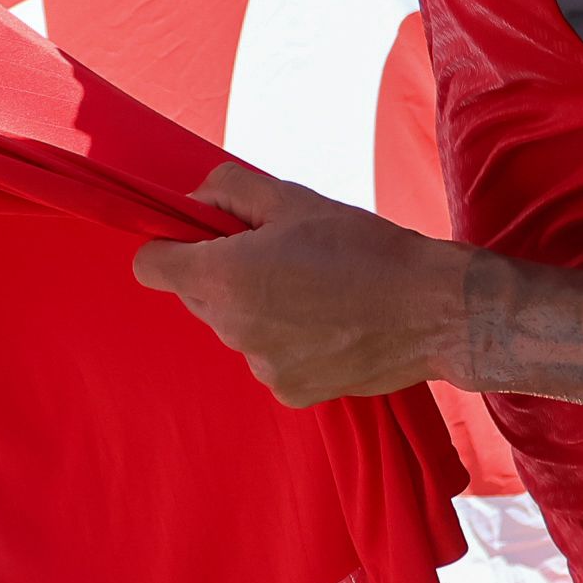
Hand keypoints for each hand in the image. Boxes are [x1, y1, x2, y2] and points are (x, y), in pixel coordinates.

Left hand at [131, 163, 468, 406]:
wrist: (432, 311)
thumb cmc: (364, 248)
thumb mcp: (293, 198)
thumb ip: (228, 189)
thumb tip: (196, 199)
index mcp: (225, 277)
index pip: (151, 265)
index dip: (170, 243)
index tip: (202, 235)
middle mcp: (233, 329)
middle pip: (197, 294)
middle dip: (223, 271)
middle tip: (279, 252)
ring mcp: (261, 367)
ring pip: (236, 326)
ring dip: (257, 306)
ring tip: (314, 288)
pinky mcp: (290, 392)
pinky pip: (268, 356)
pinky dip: (286, 340)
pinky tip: (329, 322)